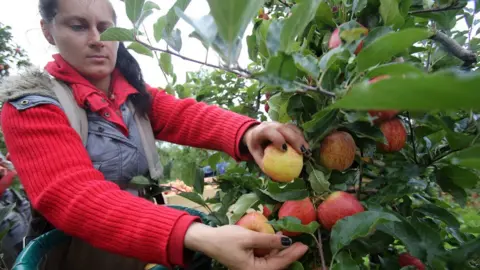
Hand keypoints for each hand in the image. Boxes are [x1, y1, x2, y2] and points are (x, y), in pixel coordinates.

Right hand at [184, 223, 307, 269]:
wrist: (207, 239)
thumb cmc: (225, 239)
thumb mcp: (249, 237)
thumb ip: (269, 240)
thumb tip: (287, 240)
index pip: (278, 263)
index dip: (292, 254)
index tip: (304, 246)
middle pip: (276, 263)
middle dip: (289, 253)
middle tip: (303, 244)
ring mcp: (251, 266)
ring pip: (272, 260)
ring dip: (281, 250)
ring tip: (293, 240)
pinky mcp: (249, 260)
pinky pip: (265, 256)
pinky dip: (272, 248)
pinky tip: (278, 239)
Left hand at [242, 122, 311, 167]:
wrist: (255, 133)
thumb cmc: (255, 146)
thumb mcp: (255, 155)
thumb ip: (264, 165)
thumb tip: (275, 179)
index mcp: (262, 130)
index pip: (271, 132)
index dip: (278, 139)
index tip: (285, 150)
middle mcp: (272, 124)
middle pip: (285, 129)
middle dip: (295, 140)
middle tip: (303, 152)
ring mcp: (280, 123)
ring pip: (292, 128)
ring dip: (301, 139)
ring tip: (308, 152)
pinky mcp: (286, 125)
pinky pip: (296, 130)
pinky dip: (302, 138)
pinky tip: (306, 148)